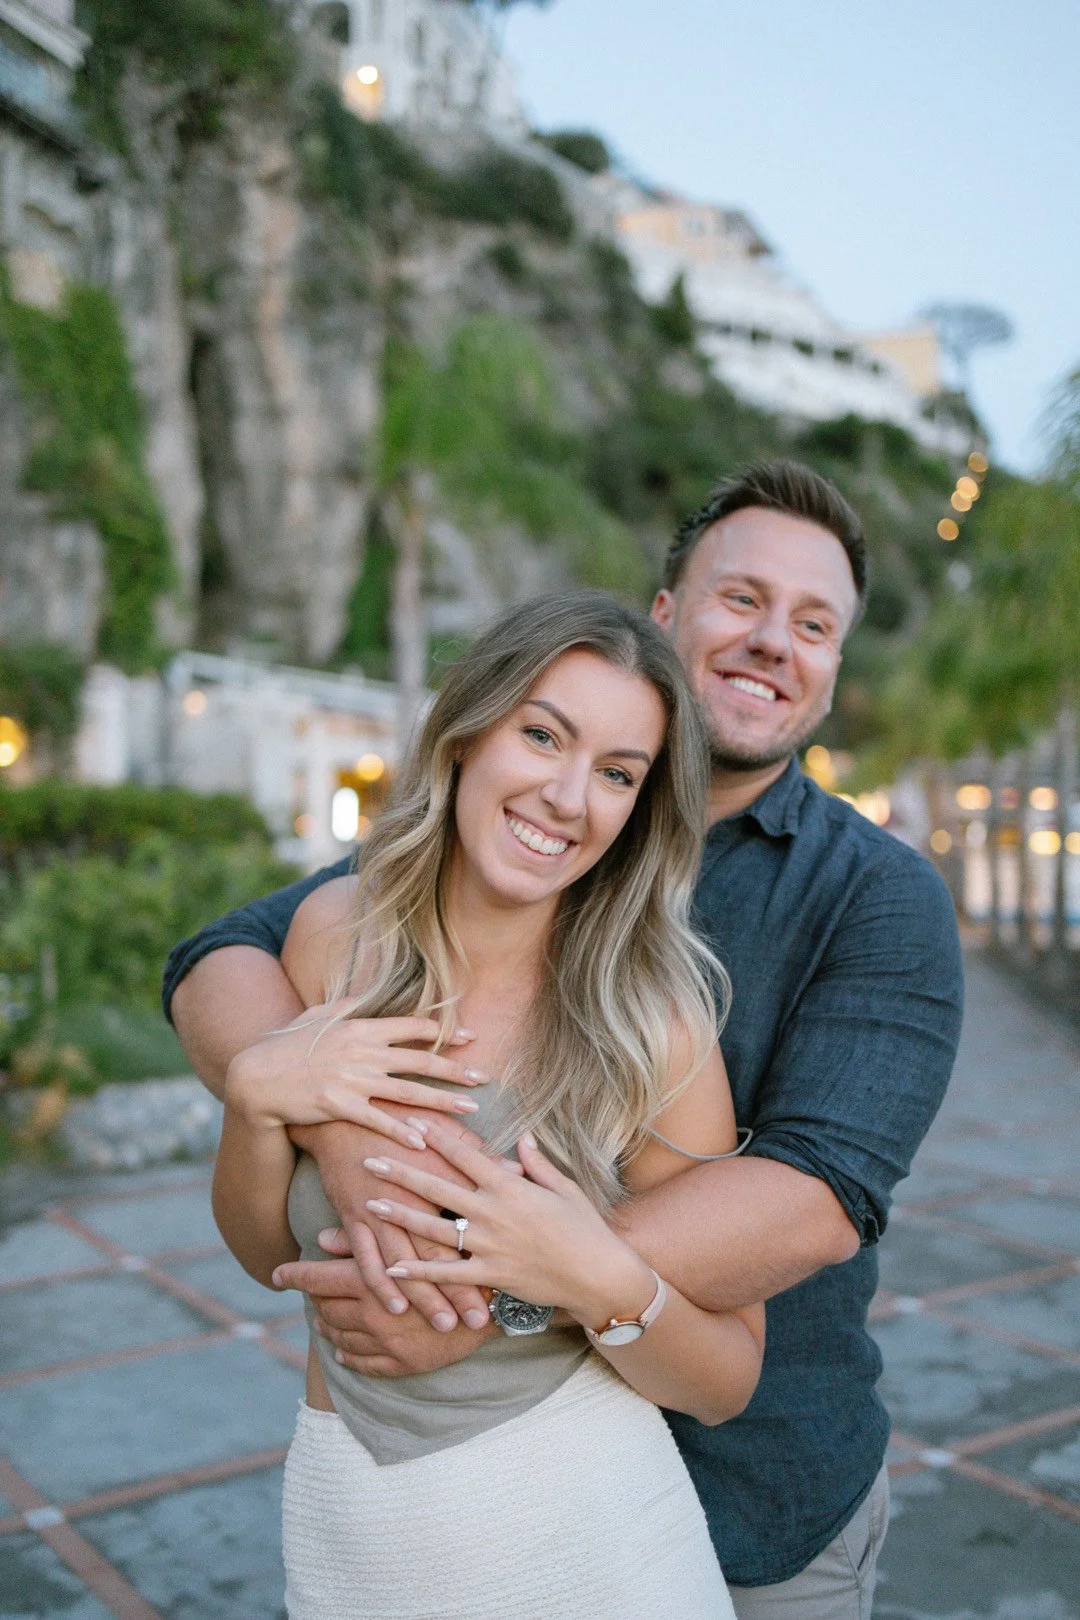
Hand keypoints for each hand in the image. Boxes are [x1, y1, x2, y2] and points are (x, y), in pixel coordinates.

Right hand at [223, 1007, 488, 1152]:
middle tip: (484, 1078)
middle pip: (419, 1061)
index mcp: (360, 1028)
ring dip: (442, 1101)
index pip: (412, 1028)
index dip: (444, 1032)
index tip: (470, 1038)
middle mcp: (362, 1051)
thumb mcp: (315, 1017)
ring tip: (471, 1110)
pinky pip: (378, 1120)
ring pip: (408, 1091)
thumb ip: (345, 1006)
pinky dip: (401, 1131)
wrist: (255, 1077)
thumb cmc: (284, 1046)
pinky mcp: (339, 1105)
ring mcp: (351, 1079)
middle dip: (455, 1070)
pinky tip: (422, 1142)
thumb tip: (366, 996)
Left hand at [272, 1234, 495, 1375]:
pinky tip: (343, 1349)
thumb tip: (324, 1238)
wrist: (494, 1307)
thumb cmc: (454, 1261)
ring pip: (339, 1336)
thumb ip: (365, 1236)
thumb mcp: (410, 1238)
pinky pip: (362, 1363)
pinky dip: (348, 1355)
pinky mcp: (401, 1364)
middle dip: (314, 1299)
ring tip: (324, 1317)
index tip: (276, 1273)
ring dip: (328, 1326)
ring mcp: (385, 1342)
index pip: (318, 1278)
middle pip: (325, 1308)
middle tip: (309, 1292)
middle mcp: (372, 1314)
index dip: (294, 1276)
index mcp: (372, 1281)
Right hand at [293, 1112, 517, 1331]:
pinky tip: (395, 1308)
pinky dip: (380, 1283)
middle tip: (480, 1321)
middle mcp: (410, 1194)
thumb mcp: (443, 1128)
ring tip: (444, 1326)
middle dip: (460, 1286)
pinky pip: (366, 1258)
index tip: (512, 1276)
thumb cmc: (400, 1119)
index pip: (470, 1216)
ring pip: (407, 1261)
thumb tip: (517, 1170)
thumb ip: (479, 1153)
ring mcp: (379, 1208)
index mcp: (438, 1173)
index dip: (491, 1245)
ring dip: (425, 1296)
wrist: (344, 1116)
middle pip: (440, 1247)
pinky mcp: (354, 1217)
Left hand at [364, 1123, 654, 1327]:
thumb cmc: (585, 1227)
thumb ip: (537, 1162)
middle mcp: (494, 1213)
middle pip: (439, 1188)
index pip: (466, 1156)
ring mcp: (489, 1246)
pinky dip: (419, 1271)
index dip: (437, 1139)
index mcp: (510, 1187)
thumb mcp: (564, 1187)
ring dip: (401, 1216)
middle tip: (371, 1160)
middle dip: (402, 1172)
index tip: (412, 1123)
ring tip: (370, 1204)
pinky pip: (448, 1273)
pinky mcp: (490, 1276)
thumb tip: (522, 1136)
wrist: (597, 1273)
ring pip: (435, 1228)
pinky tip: (393, 1267)